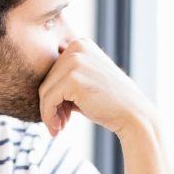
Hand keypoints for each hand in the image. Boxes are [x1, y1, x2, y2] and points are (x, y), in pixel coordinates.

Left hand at [37, 38, 156, 136]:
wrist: (134, 116)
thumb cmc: (110, 103)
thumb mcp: (86, 82)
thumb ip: (65, 78)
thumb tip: (38, 86)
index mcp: (80, 43)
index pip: (52, 69)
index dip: (55, 93)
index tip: (64, 113)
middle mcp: (77, 46)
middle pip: (46, 79)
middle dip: (51, 104)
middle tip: (61, 123)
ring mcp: (74, 60)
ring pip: (44, 90)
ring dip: (48, 113)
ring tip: (59, 127)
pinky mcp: (72, 78)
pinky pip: (48, 100)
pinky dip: (48, 117)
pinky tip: (58, 130)